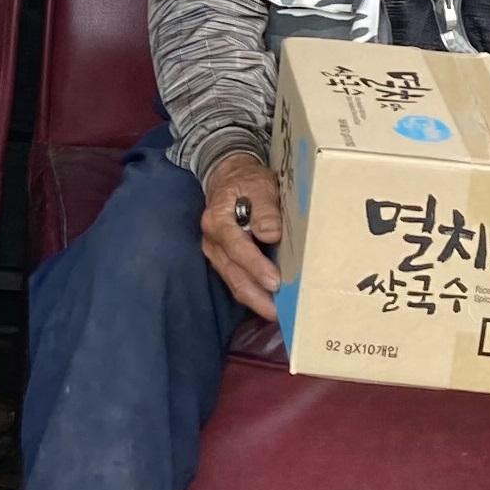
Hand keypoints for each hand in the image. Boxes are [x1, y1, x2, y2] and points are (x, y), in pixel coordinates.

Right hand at [198, 150, 284, 321]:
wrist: (227, 176)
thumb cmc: (246, 180)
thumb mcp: (259, 184)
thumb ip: (265, 208)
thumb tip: (270, 234)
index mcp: (218, 220)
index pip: (237, 248)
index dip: (256, 267)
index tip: (275, 282)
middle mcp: (211, 240)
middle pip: (232, 272)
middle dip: (255, 295)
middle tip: (277, 311)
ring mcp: (215, 251)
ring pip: (232, 279)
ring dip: (253, 298)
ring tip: (275, 313)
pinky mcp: (223, 258)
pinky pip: (235, 278)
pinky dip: (251, 292)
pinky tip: (267, 303)